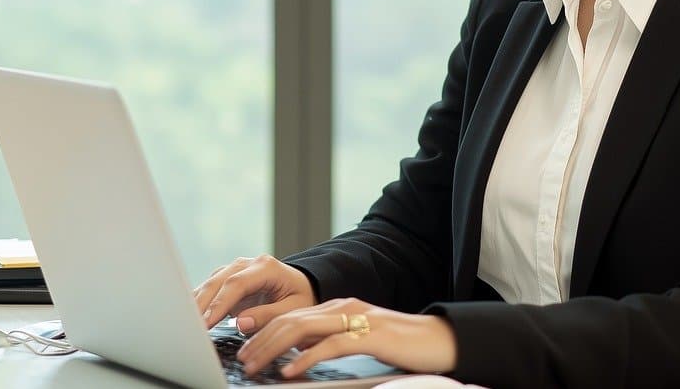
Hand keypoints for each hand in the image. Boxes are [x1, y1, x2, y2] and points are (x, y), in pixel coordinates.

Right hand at [193, 254, 317, 330]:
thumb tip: (241, 323)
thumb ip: (268, 315)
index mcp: (266, 267)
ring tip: (184, 325)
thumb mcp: (293, 309)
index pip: (237, 284)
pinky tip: (189, 317)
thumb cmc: (299, 297)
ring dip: (196, 304)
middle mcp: (248, 264)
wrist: (300, 286)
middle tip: (189, 327)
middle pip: (218, 281)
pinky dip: (199, 303)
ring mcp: (235, 270)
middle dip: (202, 305)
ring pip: (210, 284)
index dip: (219, 304)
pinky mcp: (227, 279)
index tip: (206, 323)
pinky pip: (209, 289)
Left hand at [235, 297, 456, 378]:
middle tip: (242, 361)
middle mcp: (343, 308)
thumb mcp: (356, 341)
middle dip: (260, 341)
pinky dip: (307, 358)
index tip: (244, 350)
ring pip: (303, 328)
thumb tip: (296, 356)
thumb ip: (329, 342)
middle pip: (290, 320)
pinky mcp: (370, 334)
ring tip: (256, 365)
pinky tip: (291, 372)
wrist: (438, 340)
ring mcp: (357, 318)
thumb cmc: (399, 345)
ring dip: (274, 348)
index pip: (291, 316)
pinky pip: (331, 345)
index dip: (263, 333)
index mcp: (337, 309)